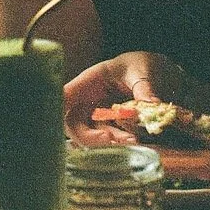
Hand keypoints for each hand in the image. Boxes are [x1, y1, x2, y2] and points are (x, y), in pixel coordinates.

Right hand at [63, 51, 183, 145]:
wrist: (152, 74)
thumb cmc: (138, 65)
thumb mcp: (141, 70)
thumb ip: (143, 86)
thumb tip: (152, 103)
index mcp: (87, 82)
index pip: (64, 97)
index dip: (56, 110)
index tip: (60, 121)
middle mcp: (87, 102)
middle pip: (73, 125)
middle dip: (88, 136)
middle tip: (109, 138)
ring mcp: (97, 117)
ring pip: (92, 136)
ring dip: (109, 142)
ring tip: (132, 139)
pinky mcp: (111, 128)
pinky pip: (110, 140)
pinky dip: (120, 143)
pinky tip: (135, 140)